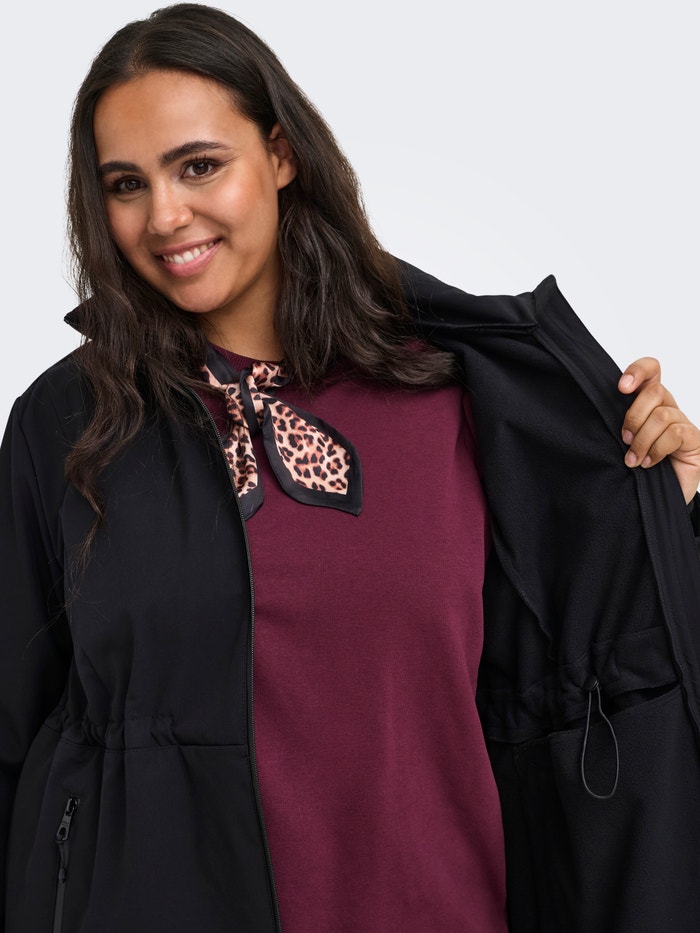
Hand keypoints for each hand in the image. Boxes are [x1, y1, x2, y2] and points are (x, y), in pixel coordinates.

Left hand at [618, 358, 699, 504]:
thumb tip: (595, 412)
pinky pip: (676, 433)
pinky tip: (650, 463)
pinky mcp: (694, 440)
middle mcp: (668, 408)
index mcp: (650, 403)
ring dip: (643, 440)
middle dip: (634, 417)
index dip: (639, 371)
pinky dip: (658, 449)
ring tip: (634, 460)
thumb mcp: (621, 442)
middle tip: (624, 440)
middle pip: (655, 391)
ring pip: (662, 415)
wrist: (654, 498)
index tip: (621, 387)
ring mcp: (683, 424)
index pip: (652, 371)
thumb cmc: (636, 467)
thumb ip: (616, 423)